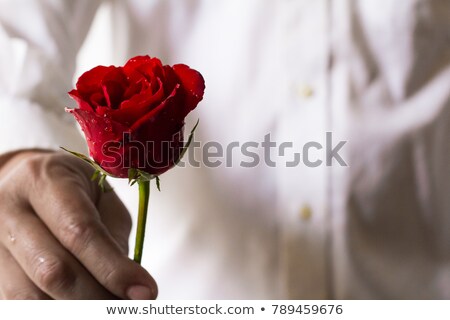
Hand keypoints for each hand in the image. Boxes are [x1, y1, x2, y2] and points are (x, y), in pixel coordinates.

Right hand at [0, 150, 157, 298]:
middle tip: (129, 306)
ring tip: (107, 306)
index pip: (79, 231)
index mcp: (44, 180)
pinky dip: (55, 308)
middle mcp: (8, 210)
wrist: (24, 181)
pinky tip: (80, 302)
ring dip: (76, 309)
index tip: (144, 292)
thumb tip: (128, 286)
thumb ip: (113, 236)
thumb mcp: (102, 197)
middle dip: (97, 298)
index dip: (113, 268)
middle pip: (52, 270)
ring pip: (30, 297)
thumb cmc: (73, 188)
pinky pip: (18, 304)